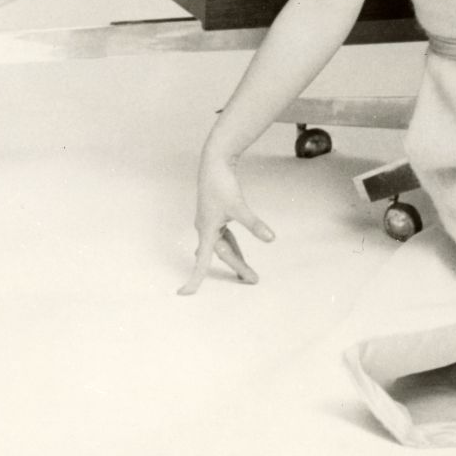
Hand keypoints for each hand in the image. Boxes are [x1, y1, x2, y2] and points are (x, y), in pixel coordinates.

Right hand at [177, 149, 275, 294]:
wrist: (214, 162)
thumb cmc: (222, 183)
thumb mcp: (239, 206)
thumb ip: (254, 224)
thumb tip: (270, 238)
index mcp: (207, 230)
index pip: (201, 261)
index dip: (194, 279)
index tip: (185, 293)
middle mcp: (205, 229)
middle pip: (221, 254)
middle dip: (237, 266)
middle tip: (253, 280)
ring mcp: (209, 222)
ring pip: (222, 246)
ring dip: (235, 257)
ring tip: (249, 272)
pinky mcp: (214, 216)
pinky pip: (223, 237)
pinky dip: (232, 245)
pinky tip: (238, 250)